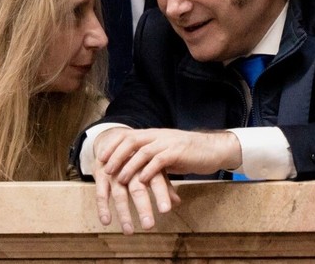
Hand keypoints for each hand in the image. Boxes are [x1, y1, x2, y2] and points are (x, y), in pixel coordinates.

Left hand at [90, 128, 238, 233]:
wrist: (213, 149)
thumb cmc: (190, 153)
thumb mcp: (166, 152)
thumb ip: (152, 156)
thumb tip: (135, 166)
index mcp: (154, 134)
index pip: (128, 135)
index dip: (113, 146)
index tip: (100, 157)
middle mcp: (158, 135)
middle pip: (130, 141)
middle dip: (116, 155)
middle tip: (105, 169)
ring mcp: (168, 143)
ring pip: (142, 152)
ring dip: (129, 166)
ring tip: (120, 179)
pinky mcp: (178, 152)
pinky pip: (158, 161)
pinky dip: (148, 171)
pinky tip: (141, 181)